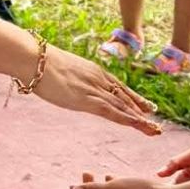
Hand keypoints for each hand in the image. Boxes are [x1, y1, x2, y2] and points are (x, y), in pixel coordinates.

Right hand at [34, 45, 160, 136]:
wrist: (34, 58)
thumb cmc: (40, 64)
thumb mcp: (61, 72)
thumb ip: (70, 80)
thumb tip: (67, 85)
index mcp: (94, 72)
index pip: (118, 87)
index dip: (133, 99)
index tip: (145, 107)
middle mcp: (99, 80)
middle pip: (125, 97)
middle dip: (141, 111)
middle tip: (155, 122)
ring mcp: (94, 89)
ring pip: (123, 106)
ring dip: (139, 119)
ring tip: (154, 129)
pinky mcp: (87, 99)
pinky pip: (112, 111)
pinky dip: (127, 119)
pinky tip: (138, 125)